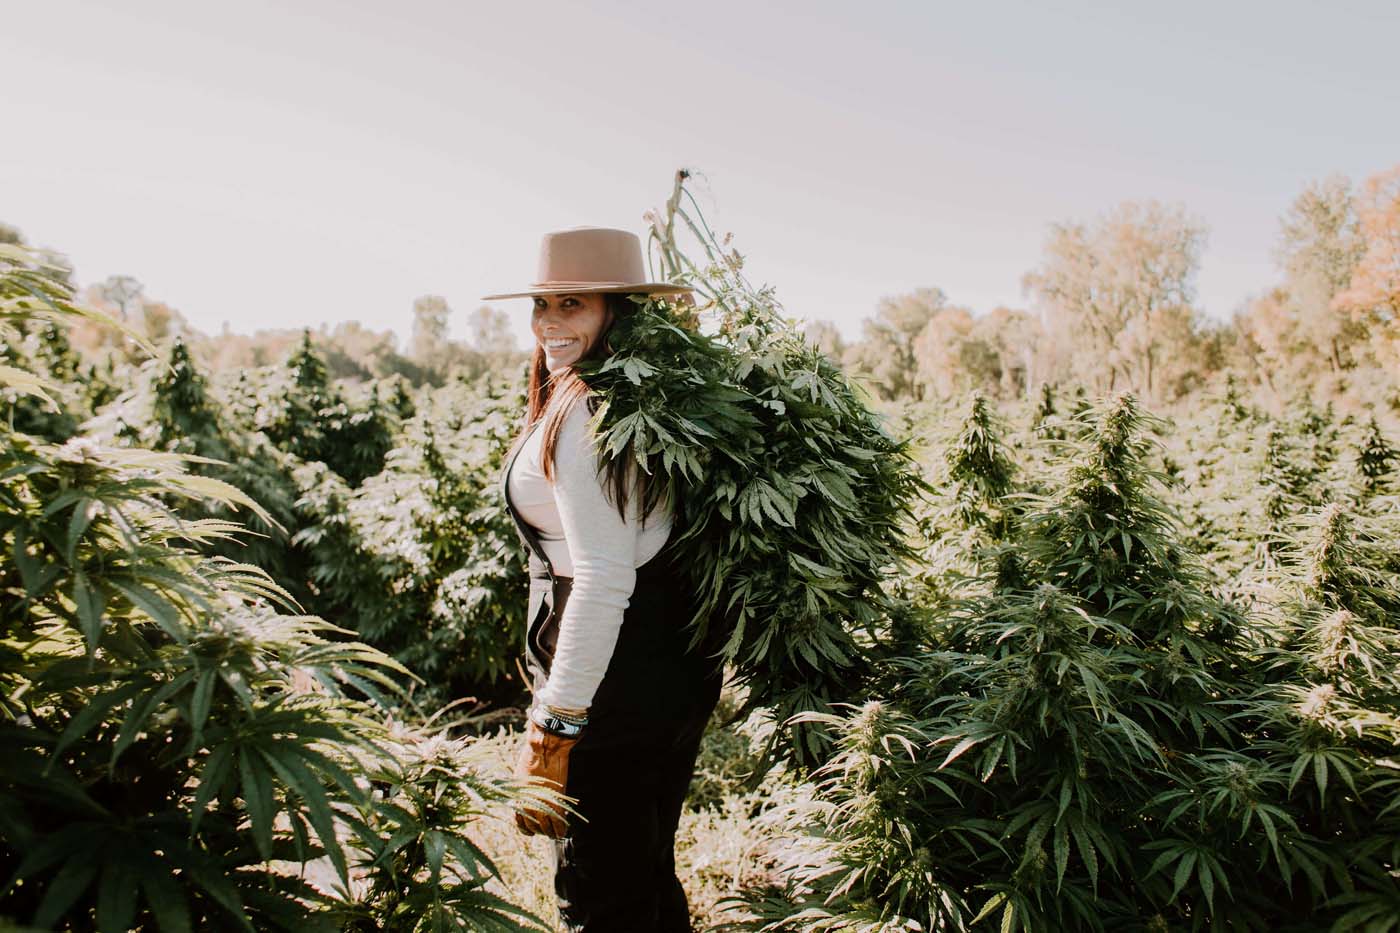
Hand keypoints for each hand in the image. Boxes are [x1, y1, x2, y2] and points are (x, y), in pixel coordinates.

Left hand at [513, 720, 579, 837]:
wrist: (544, 750)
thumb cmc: (531, 759)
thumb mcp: (520, 778)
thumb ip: (522, 793)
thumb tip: (525, 801)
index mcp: (517, 801)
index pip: (521, 824)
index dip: (528, 829)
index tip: (533, 830)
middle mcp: (528, 807)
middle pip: (535, 828)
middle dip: (541, 830)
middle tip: (547, 829)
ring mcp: (542, 806)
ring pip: (546, 829)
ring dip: (551, 832)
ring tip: (555, 833)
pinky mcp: (556, 803)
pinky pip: (558, 824)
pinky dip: (561, 830)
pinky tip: (562, 832)